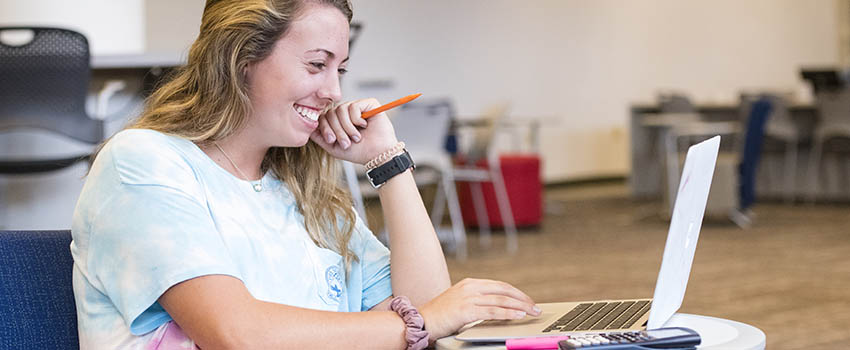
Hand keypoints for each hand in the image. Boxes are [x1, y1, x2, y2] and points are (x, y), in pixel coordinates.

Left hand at [310, 98, 398, 164]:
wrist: (377, 155)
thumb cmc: (359, 152)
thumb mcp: (333, 147)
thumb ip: (320, 137)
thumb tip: (307, 128)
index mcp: (338, 121)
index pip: (323, 116)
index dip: (325, 127)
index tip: (331, 140)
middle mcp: (347, 113)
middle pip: (331, 113)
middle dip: (337, 130)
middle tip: (346, 142)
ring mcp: (357, 107)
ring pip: (341, 109)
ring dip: (347, 127)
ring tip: (356, 137)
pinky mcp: (369, 103)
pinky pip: (353, 107)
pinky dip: (356, 119)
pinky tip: (364, 126)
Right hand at [418, 278, 541, 341]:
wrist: (421, 321)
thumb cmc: (440, 315)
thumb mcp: (460, 302)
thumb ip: (477, 302)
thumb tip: (498, 308)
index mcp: (470, 283)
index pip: (500, 285)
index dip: (516, 293)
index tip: (527, 301)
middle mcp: (470, 287)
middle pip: (504, 290)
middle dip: (522, 299)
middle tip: (535, 307)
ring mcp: (468, 297)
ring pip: (501, 300)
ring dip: (520, 306)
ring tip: (531, 312)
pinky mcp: (466, 310)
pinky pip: (492, 311)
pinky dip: (508, 313)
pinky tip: (518, 315)